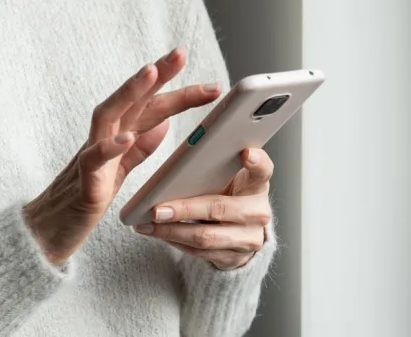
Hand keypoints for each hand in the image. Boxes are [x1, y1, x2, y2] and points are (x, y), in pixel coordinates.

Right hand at [22, 48, 221, 265]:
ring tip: (151, 73)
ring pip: (108, 114)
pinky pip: (94, 159)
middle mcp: (103, 137)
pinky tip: (127, 137)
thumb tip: (164, 123)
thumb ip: (141, 147)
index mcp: (117, 135)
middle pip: (131, 98)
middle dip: (156, 74)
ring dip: (129, 92)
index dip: (176, 90)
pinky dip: (110, 146)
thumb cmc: (85, 197)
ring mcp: (90, 155)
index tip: (210, 83)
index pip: (149, 105)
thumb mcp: (121, 170)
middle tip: (180, 53)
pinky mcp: (83, 180)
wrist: (50, 231)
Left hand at [133, 147, 272, 269]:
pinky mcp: (234, 258)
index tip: (246, 153)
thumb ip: (216, 168)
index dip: (256, 161)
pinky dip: (175, 242)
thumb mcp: (231, 177)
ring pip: (206, 237)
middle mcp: (258, 212)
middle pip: (219, 209)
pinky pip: (200, 253)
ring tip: (148, 224)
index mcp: (257, 184)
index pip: (263, 170)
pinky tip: (158, 233)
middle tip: (157, 209)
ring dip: (172, 231)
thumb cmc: (230, 193)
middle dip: (184, 210)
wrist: (244, 229)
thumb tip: (178, 164)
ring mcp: (248, 239)